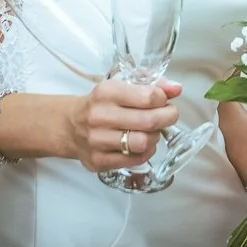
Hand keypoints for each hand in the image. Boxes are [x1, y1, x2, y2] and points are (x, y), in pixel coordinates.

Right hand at [63, 78, 180, 172]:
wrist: (70, 125)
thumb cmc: (102, 104)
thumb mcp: (123, 86)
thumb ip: (153, 85)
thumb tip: (177, 89)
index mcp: (107, 92)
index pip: (149, 96)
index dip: (164, 99)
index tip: (164, 100)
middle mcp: (100, 116)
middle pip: (149, 121)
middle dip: (167, 118)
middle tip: (169, 116)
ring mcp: (97, 141)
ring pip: (143, 143)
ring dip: (155, 137)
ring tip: (152, 131)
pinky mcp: (98, 161)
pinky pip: (134, 160)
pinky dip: (145, 152)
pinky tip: (142, 144)